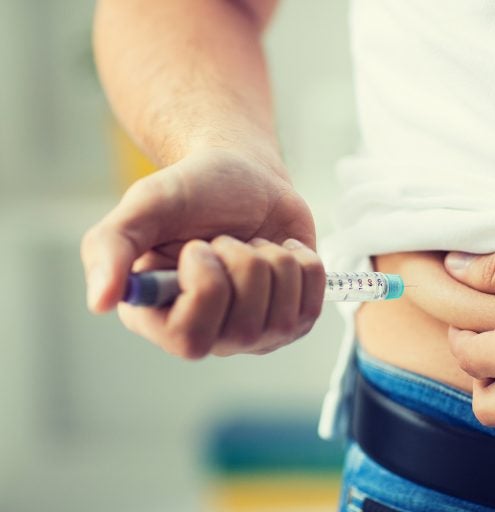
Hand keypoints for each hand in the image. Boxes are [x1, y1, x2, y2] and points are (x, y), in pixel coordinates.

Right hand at [81, 148, 324, 358]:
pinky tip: (280, 250)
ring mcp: (257, 333)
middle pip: (246, 323)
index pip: (191, 337)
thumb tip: (100, 302)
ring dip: (272, 256)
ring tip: (251, 243)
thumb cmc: (193, 191)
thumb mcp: (146, 204)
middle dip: (243, 261)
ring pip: (285, 308)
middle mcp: (209, 336)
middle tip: (226, 240)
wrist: (245, 176)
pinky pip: (315, 294)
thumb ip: (112, 246)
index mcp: (160, 318)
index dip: (205, 284)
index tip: (199, 245)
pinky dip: (301, 257)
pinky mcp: (296, 317)